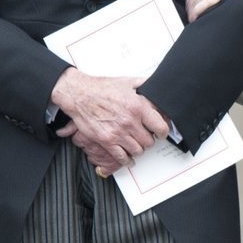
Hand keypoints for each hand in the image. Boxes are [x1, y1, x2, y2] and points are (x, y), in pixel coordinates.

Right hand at [51, 68, 170, 173]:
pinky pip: (122, 157)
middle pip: (149, 141)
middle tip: (146, 137)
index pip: (160, 127)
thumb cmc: (100, 88)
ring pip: (138, 151)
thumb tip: (154, 85)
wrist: (79, 94)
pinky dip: (127, 160)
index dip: (163, 132)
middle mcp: (130, 121)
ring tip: (136, 145)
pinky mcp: (107, 141)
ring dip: (138, 149)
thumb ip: (143, 84)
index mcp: (138, 107)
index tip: (161, 133)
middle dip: (149, 140)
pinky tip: (128, 158)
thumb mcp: (127, 82)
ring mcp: (118, 133)